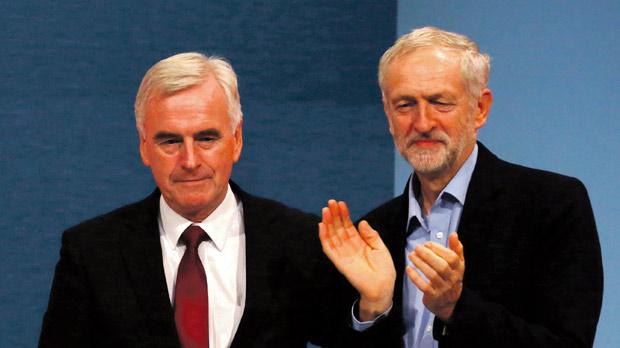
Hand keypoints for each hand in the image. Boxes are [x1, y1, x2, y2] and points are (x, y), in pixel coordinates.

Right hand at [319, 200, 395, 320]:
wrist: (382, 286)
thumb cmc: (384, 269)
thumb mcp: (380, 248)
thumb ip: (371, 235)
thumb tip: (361, 221)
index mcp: (359, 243)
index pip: (348, 226)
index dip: (344, 215)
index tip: (341, 203)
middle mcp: (349, 247)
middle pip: (339, 228)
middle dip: (334, 215)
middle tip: (331, 202)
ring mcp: (343, 254)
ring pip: (332, 235)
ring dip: (328, 222)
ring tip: (326, 209)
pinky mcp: (338, 261)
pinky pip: (328, 248)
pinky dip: (324, 237)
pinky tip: (322, 226)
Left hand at [406, 232, 464, 321]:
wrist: (447, 303)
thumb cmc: (450, 278)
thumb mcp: (457, 264)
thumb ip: (456, 249)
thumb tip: (454, 234)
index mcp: (459, 269)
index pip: (451, 258)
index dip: (439, 249)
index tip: (427, 244)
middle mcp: (453, 279)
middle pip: (441, 266)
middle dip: (428, 255)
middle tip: (417, 248)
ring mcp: (443, 289)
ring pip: (432, 275)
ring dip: (420, 264)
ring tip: (411, 255)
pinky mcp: (433, 296)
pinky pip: (424, 286)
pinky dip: (415, 277)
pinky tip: (409, 268)